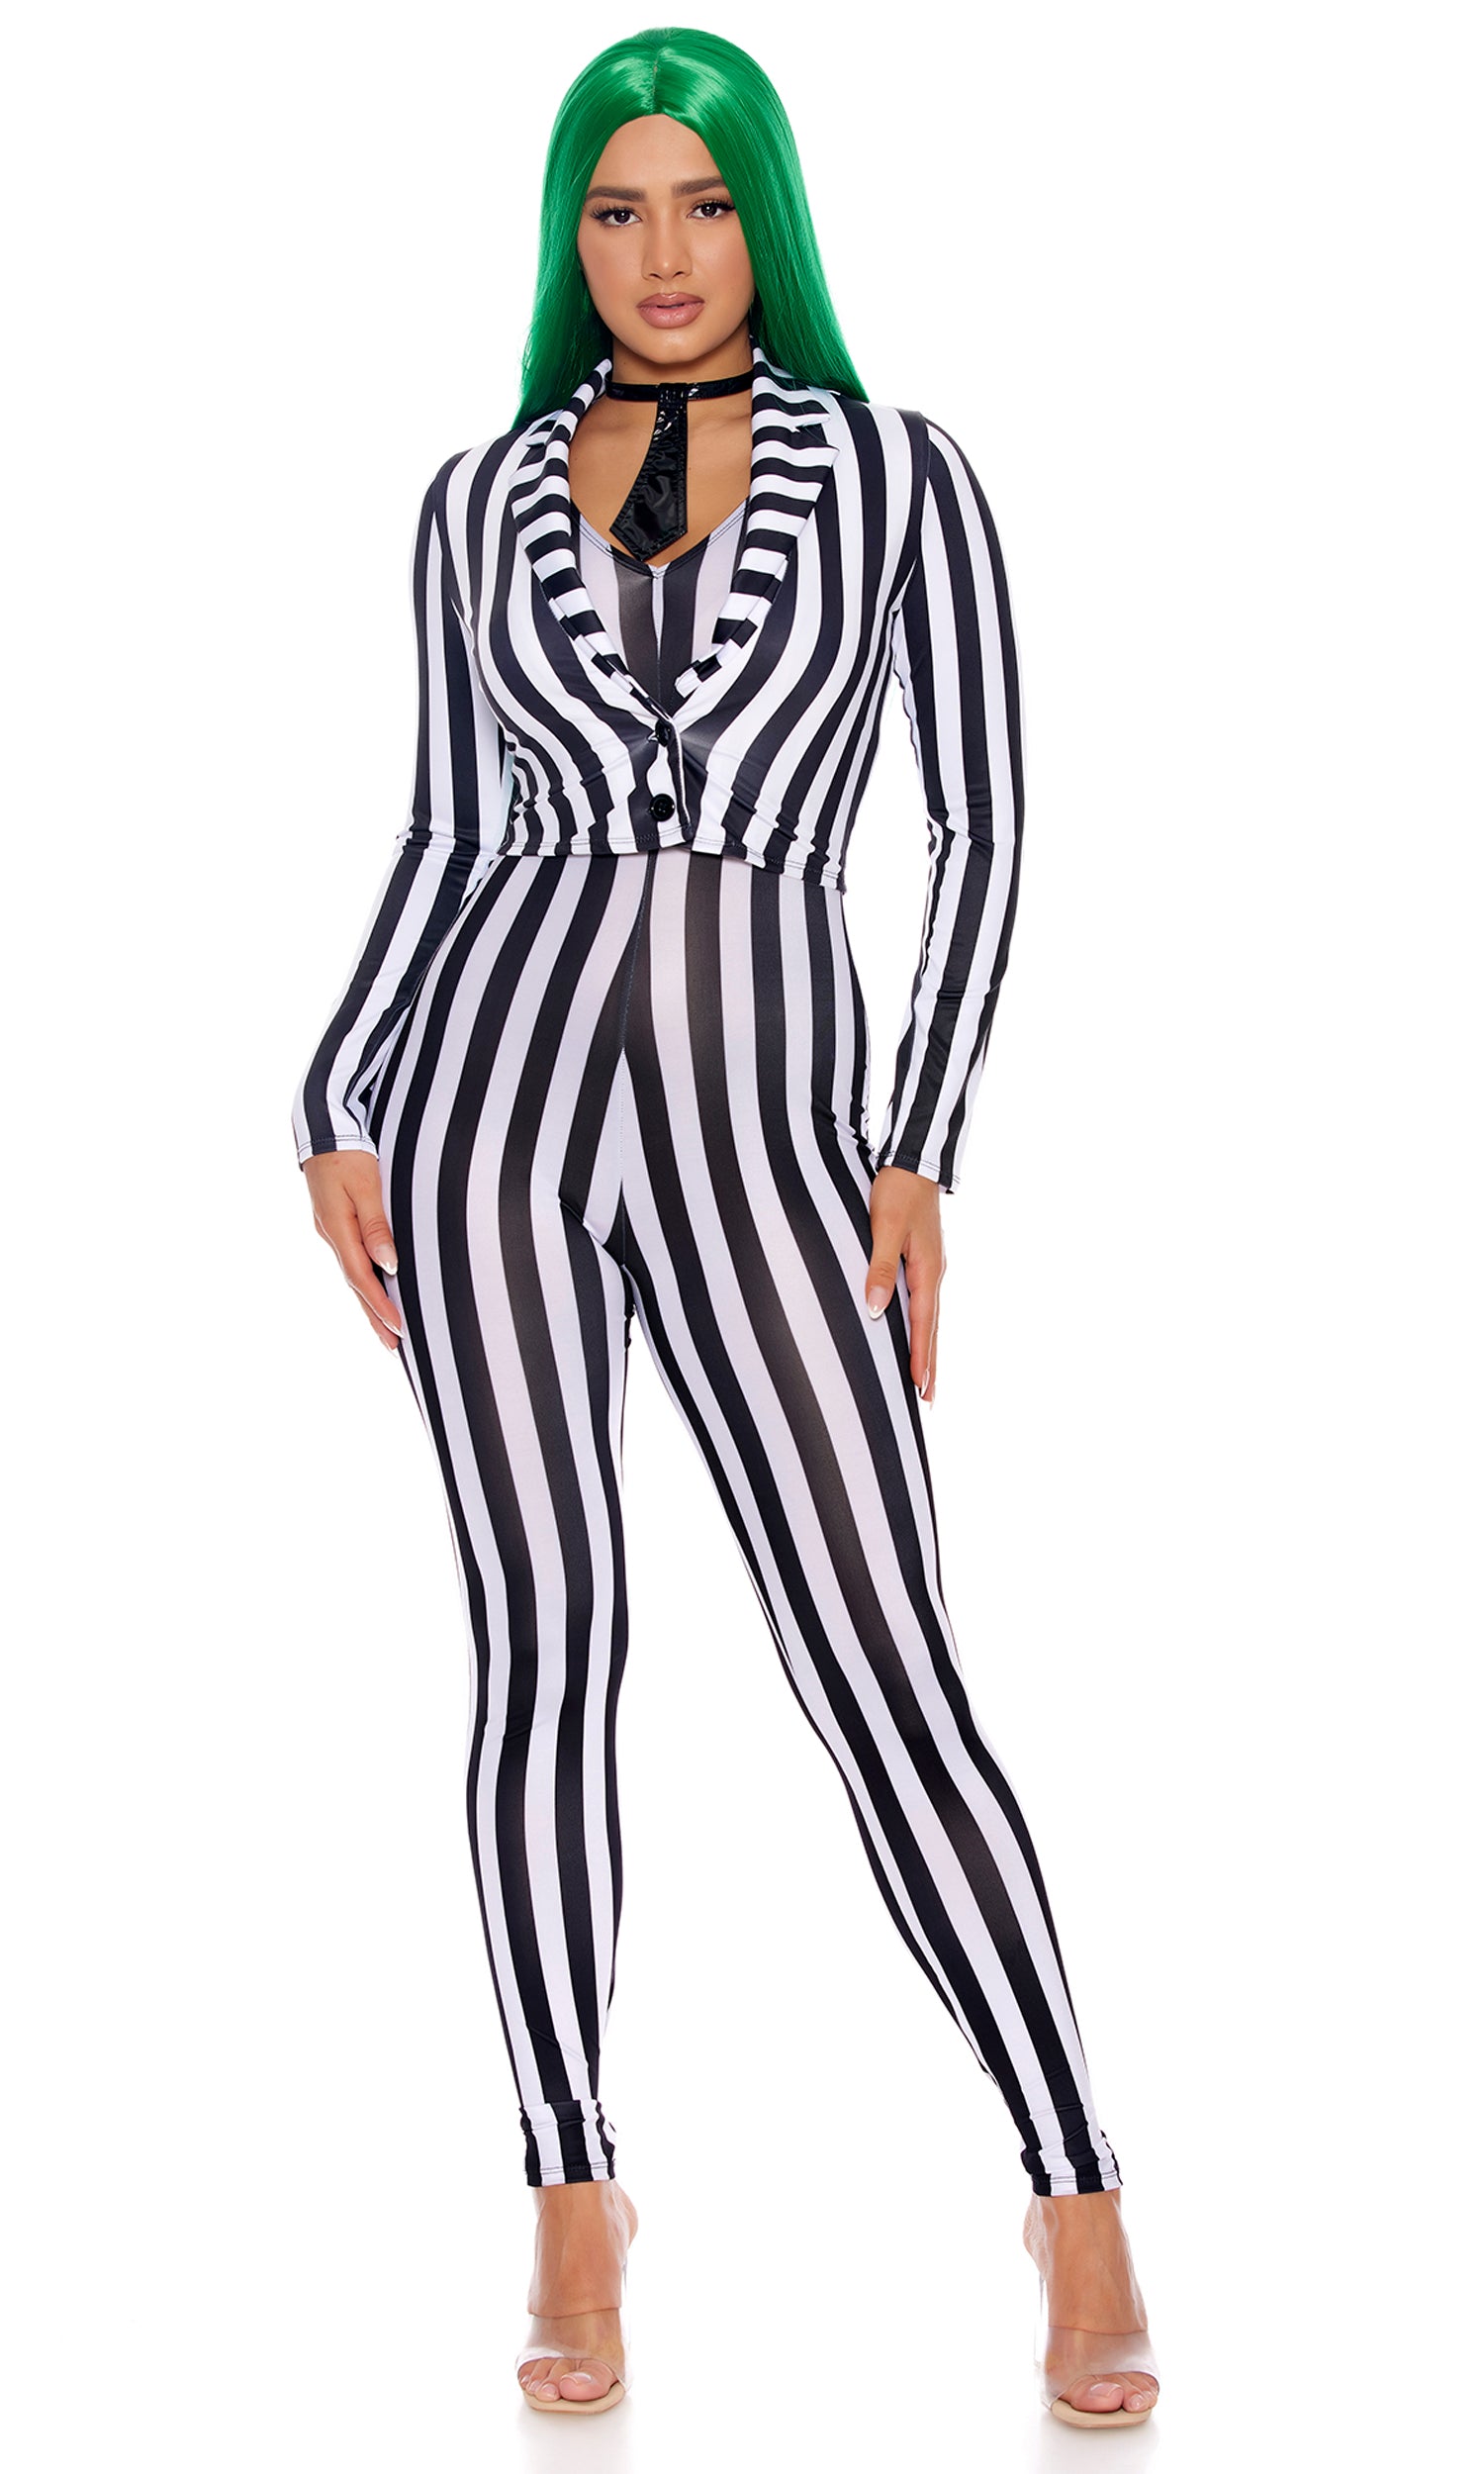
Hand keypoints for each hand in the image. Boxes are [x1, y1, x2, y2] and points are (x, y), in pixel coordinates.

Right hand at [302, 1150, 402, 1351]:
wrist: (323, 1126)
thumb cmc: (348, 1152)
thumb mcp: (366, 1184)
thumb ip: (376, 1225)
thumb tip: (388, 1265)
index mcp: (337, 1227)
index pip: (361, 1276)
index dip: (380, 1305)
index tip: (399, 1329)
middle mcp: (331, 1233)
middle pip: (355, 1283)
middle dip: (375, 1316)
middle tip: (394, 1347)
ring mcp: (332, 1228)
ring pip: (353, 1274)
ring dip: (369, 1302)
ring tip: (386, 1330)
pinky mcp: (336, 1221)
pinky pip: (352, 1259)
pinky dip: (364, 1280)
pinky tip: (374, 1289)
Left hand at [864, 1164, 943, 1401]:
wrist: (915, 1161)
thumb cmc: (898, 1191)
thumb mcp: (885, 1228)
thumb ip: (880, 1268)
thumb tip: (876, 1310)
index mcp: (928, 1270)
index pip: (923, 1324)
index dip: (920, 1357)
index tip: (919, 1388)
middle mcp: (934, 1273)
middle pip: (932, 1328)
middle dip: (930, 1363)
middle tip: (929, 1399)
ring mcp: (931, 1266)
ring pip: (929, 1317)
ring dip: (928, 1347)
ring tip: (925, 1377)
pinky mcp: (924, 1258)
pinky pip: (924, 1301)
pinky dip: (922, 1325)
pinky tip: (917, 1332)